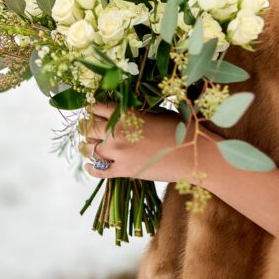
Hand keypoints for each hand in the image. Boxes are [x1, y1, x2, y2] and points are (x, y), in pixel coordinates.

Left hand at [80, 102, 201, 182]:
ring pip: (89, 149)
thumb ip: (137, 112)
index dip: (93, 108)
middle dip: (86, 126)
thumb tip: (127, 112)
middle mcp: (117, 132)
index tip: (92, 110)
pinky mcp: (123, 171)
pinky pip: (98, 171)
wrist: (193, 152)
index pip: (97, 107)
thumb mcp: (156, 112)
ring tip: (87, 144)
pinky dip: (91, 168)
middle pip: (88, 128)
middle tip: (87, 126)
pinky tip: (89, 165)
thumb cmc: (180, 128)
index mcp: (126, 113)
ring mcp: (118, 153)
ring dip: (87, 146)